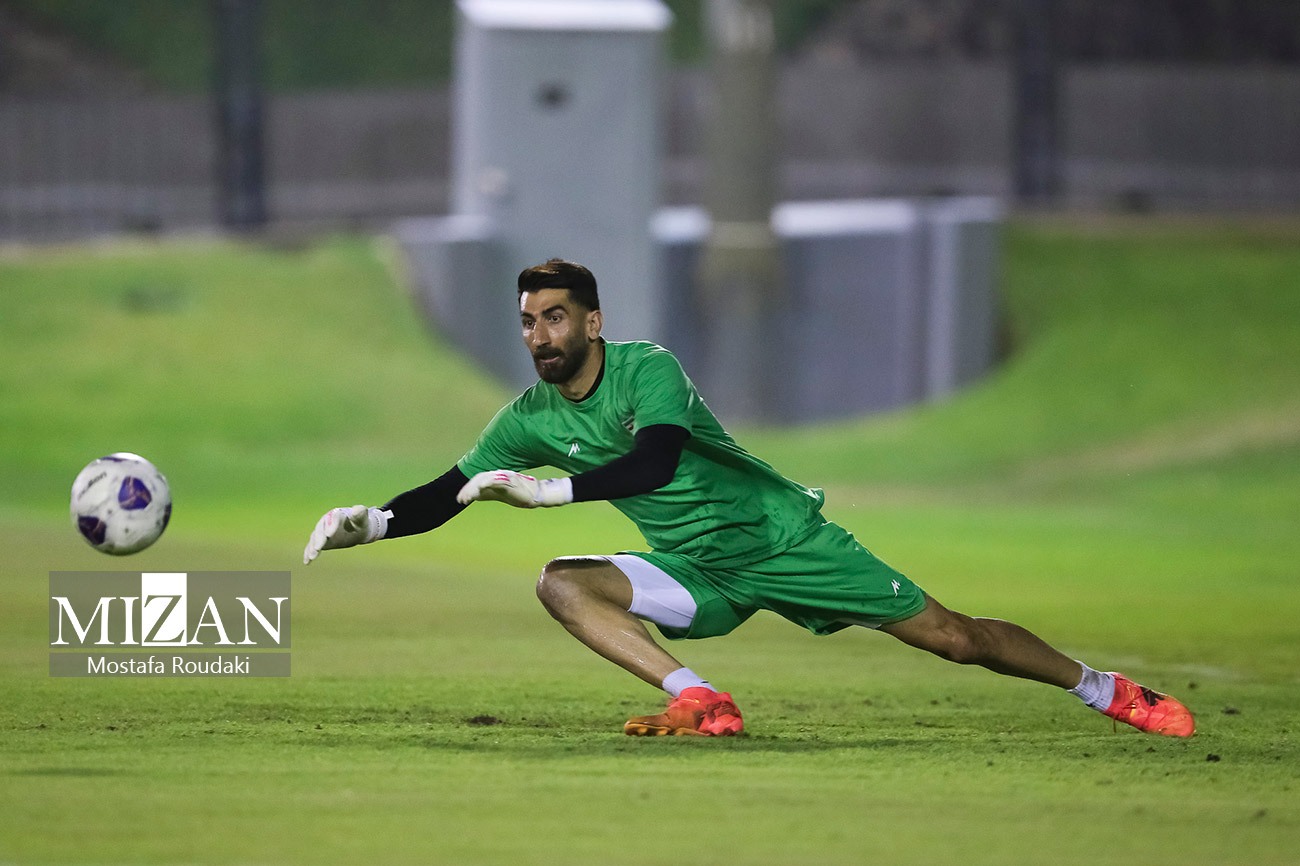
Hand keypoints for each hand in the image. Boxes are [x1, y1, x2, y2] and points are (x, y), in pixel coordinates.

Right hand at [303, 505, 388, 563]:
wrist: (357, 530)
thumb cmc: (361, 523)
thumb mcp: (362, 519)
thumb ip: (360, 513)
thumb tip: (357, 510)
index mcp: (336, 513)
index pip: (332, 519)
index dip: (330, 526)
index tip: (329, 535)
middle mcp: (326, 521)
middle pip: (320, 529)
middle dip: (319, 539)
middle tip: (318, 548)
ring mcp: (321, 531)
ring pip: (315, 538)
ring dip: (312, 547)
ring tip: (313, 556)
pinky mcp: (319, 541)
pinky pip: (312, 546)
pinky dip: (308, 553)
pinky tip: (307, 562)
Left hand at [456, 470, 572, 508]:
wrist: (536, 495)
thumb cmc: (519, 494)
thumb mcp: (500, 494)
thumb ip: (488, 494)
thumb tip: (475, 496)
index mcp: (495, 477)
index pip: (478, 480)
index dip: (468, 489)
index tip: (460, 500)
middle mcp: (498, 475)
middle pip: (478, 478)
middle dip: (468, 489)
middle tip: (461, 500)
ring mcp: (504, 477)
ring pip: (484, 479)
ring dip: (474, 489)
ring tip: (466, 498)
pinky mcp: (510, 480)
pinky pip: (495, 480)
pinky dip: (486, 484)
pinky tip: (479, 490)